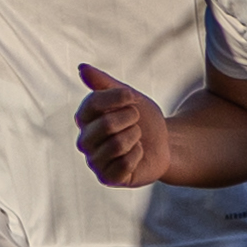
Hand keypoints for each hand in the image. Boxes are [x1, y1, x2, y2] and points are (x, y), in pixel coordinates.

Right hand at [72, 62, 168, 188]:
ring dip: (135, 137)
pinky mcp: (108, 178)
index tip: (132, 97)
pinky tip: (138, 153)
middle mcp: (84, 141)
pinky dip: (137, 155)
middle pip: (106, 125)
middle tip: (136, 121)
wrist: (164, 143)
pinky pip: (123, 164)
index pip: (92, 103)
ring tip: (137, 137)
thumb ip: (103, 82)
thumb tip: (81, 68)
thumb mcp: (127, 95)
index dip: (117, 98)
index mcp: (85, 119)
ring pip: (116, 145)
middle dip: (130, 119)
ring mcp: (95, 161)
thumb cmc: (142, 118)